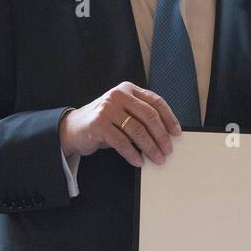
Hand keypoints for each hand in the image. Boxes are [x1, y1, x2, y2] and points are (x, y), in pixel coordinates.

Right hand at [58, 82, 181, 168]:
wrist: (73, 128)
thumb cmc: (104, 122)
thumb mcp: (123, 113)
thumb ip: (140, 117)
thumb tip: (166, 135)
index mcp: (129, 90)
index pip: (155, 102)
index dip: (169, 118)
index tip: (177, 133)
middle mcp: (119, 95)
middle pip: (149, 116)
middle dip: (161, 136)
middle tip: (168, 150)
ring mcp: (108, 108)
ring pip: (137, 130)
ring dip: (150, 147)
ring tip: (157, 158)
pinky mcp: (99, 123)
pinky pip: (122, 142)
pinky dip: (133, 154)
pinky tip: (139, 161)